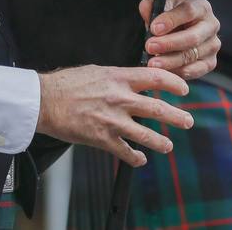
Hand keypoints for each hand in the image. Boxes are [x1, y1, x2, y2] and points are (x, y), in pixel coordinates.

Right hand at [35, 65, 191, 166]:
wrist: (43, 100)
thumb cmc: (65, 83)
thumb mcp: (95, 71)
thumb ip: (117, 77)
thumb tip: (134, 79)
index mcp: (118, 78)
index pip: (156, 78)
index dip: (175, 84)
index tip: (183, 89)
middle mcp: (119, 98)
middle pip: (159, 109)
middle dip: (178, 117)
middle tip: (188, 121)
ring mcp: (112, 120)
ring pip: (148, 135)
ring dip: (162, 142)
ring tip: (168, 146)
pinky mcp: (102, 139)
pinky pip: (126, 153)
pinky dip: (136, 158)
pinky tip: (140, 160)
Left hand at [140, 0, 220, 79]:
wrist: (185, 26)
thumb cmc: (174, 14)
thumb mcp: (164, 5)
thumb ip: (153, 6)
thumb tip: (145, 9)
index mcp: (201, 7)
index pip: (188, 11)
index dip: (170, 20)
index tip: (154, 28)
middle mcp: (211, 26)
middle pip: (193, 37)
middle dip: (169, 44)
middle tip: (150, 47)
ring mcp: (213, 45)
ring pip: (192, 56)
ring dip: (170, 61)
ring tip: (153, 63)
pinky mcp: (211, 62)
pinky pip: (195, 70)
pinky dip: (178, 72)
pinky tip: (164, 72)